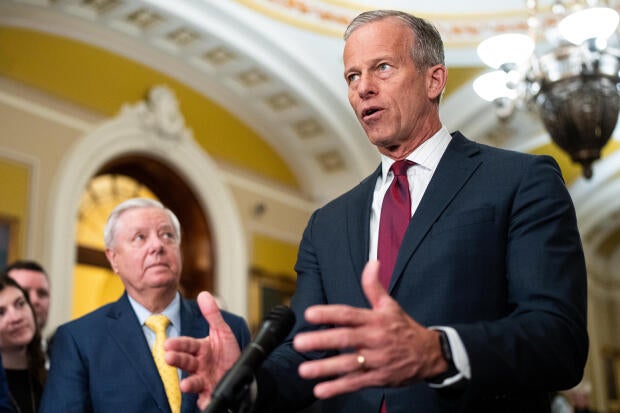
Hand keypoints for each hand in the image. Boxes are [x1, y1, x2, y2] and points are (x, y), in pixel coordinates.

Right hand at [164, 291, 240, 408]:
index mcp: (200, 349)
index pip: (187, 345)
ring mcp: (204, 379)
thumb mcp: (222, 332)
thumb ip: (212, 315)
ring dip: (188, 383)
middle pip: (186, 362)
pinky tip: (203, 401)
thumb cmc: (228, 353)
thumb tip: (204, 294)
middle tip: (168, 358)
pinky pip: (206, 398)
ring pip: (193, 381)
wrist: (242, 373)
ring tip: (185, 384)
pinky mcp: (211, 393)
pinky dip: (204, 401)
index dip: (178, 344)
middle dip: (177, 360)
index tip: (168, 344)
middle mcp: (199, 365)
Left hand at [293, 260, 447, 398]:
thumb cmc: (404, 328)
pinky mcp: (378, 378)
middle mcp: (374, 339)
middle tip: (300, 342)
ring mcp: (376, 360)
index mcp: (375, 320)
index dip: (329, 314)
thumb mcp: (390, 305)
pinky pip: (356, 383)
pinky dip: (338, 387)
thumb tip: (371, 263)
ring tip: (304, 370)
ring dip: (326, 368)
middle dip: (322, 340)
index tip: (309, 313)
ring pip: (349, 364)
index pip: (349, 314)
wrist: (429, 355)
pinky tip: (320, 390)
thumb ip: (374, 286)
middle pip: (346, 338)